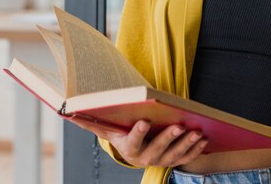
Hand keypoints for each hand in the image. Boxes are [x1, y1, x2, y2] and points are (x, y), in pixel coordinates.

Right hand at [68, 116, 207, 167]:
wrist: (136, 153)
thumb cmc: (122, 134)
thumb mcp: (106, 128)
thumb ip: (89, 121)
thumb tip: (67, 111)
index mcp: (129, 150)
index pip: (132, 142)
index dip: (138, 133)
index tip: (143, 121)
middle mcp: (145, 159)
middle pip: (157, 150)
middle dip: (168, 138)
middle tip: (178, 126)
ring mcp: (161, 161)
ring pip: (175, 155)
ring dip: (186, 144)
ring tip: (196, 131)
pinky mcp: (174, 160)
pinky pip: (186, 157)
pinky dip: (195, 149)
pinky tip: (203, 138)